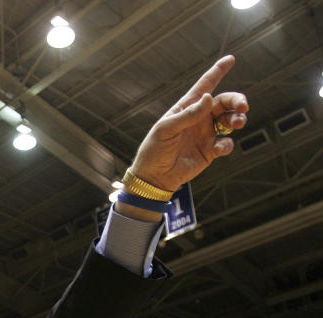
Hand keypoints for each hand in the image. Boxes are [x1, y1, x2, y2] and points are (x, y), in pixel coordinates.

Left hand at [130, 55, 247, 191]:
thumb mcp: (166, 129)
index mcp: (186, 108)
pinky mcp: (210, 150)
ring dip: (238, 119)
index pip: (204, 86)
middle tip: (244, 107)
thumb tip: (208, 97)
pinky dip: (228, 144)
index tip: (230, 59)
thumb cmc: (154, 150)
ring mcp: (206, 134)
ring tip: (238, 123)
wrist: (154, 177)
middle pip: (225, 102)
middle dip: (237, 100)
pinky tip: (220, 148)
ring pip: (230, 120)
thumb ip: (188, 114)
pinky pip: (226, 143)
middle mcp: (199, 118)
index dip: (217, 72)